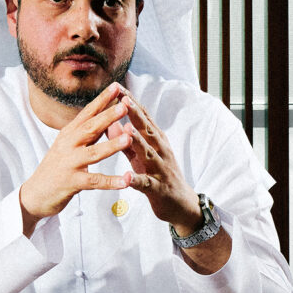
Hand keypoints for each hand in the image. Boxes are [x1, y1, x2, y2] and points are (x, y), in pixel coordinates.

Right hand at [19, 82, 132, 234]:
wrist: (35, 194)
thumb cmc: (56, 167)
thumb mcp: (69, 145)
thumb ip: (87, 131)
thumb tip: (106, 113)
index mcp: (69, 133)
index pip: (87, 112)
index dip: (102, 99)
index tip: (117, 86)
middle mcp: (68, 145)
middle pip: (90, 128)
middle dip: (108, 116)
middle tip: (125, 106)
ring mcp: (70, 164)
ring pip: (93, 153)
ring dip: (112, 146)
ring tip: (128, 139)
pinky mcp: (72, 183)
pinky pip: (94, 181)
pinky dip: (111, 181)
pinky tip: (126, 180)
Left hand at [106, 89, 203, 236]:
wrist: (180, 204)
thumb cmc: (158, 175)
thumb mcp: (142, 155)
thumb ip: (127, 140)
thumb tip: (112, 122)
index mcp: (156, 141)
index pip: (143, 118)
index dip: (131, 103)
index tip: (118, 88)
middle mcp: (161, 151)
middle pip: (148, 130)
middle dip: (135, 115)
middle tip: (123, 99)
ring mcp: (160, 169)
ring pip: (149, 153)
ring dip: (138, 141)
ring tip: (126, 130)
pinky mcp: (158, 189)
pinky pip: (146, 184)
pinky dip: (136, 180)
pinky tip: (127, 178)